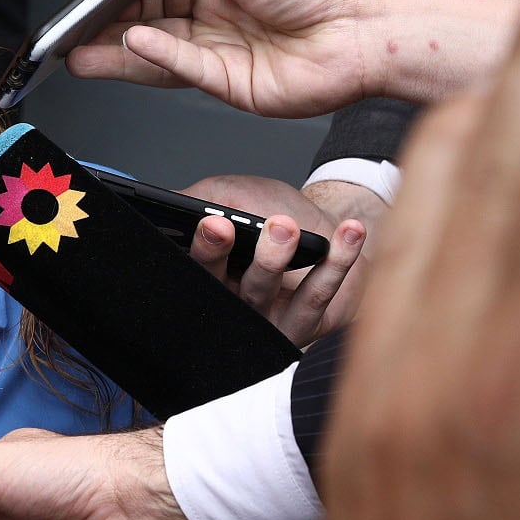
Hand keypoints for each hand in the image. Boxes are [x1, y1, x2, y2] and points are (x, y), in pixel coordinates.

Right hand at [65, 0, 519, 115]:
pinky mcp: (230, 86)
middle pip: (146, 24)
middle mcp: (212, 18)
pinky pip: (184, 71)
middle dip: (106, 29)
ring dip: (117, 53)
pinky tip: (133, 43)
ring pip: (156, 54)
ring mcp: (219, 54)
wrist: (368, 30)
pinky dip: (157, 57)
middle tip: (70, 31)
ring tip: (79, 52)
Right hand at [179, 174, 367, 342]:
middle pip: (217, 287)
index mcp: (207, 274)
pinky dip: (334, 263)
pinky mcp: (305, 325)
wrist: (325, 227)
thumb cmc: (273, 210)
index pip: (191, 267)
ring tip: (285, 226)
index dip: (200, 248)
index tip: (210, 223)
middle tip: (227, 225)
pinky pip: (316, 297)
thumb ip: (202, 197)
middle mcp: (231, 303)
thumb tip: (172, 202)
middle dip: (219, 254)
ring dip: (272, 259)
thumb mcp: (232, 194)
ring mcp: (266, 319)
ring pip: (262, 293)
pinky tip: (347, 233)